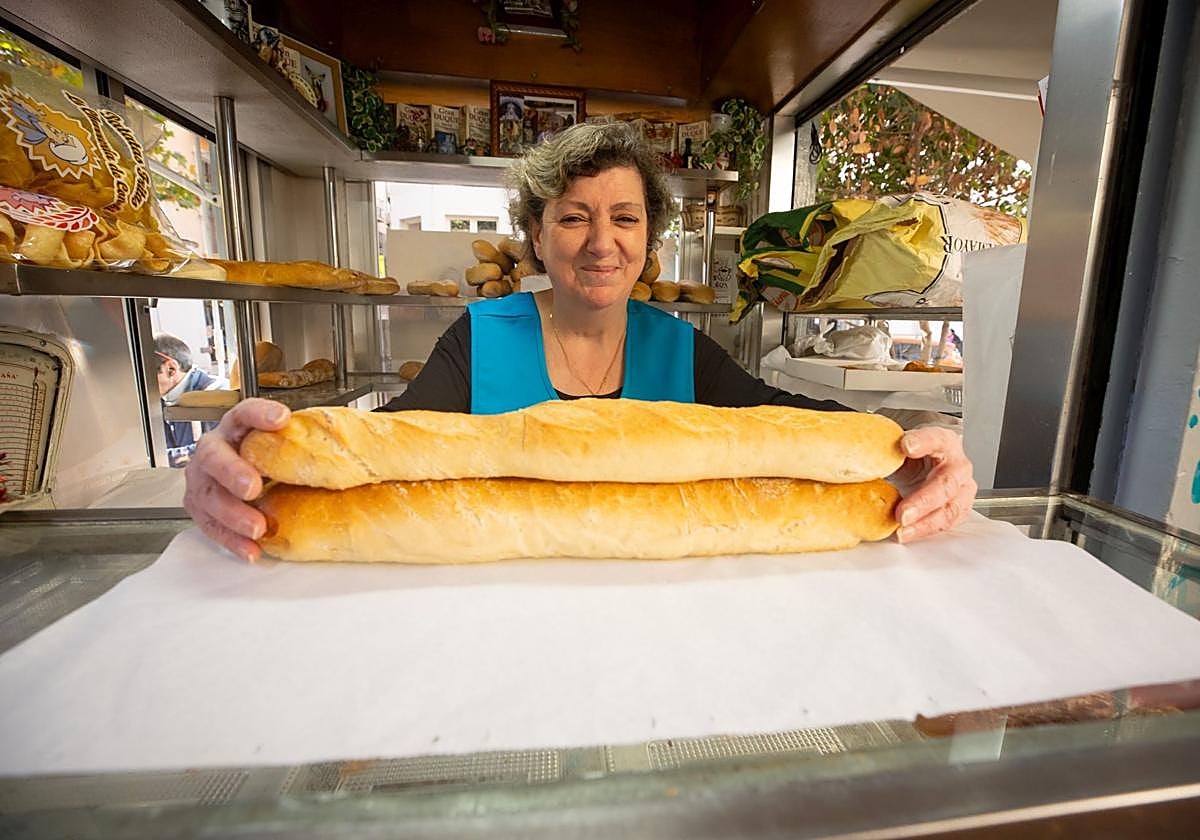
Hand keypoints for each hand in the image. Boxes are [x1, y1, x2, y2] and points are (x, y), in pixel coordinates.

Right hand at [183, 398, 290, 561]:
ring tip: (258, 528)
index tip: (282, 418)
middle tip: (252, 488)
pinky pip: (211, 526)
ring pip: (209, 496)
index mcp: (236, 427)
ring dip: (233, 514)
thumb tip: (355, 452)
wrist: (238, 473)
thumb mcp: (282, 444)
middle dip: (232, 472)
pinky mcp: (200, 507)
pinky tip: (251, 550)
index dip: (260, 414)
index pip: (244, 413)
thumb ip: (303, 443)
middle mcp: (214, 448)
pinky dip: (231, 540)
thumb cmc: (266, 457)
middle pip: (214, 456)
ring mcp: (203, 479)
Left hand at [890, 426, 976, 542]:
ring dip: (925, 523)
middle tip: (902, 513)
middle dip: (923, 501)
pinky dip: (926, 530)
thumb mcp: (898, 446)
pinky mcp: (959, 508)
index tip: (906, 446)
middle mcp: (957, 465)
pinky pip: (946, 523)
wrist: (924, 464)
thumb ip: (885, 450)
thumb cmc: (912, 456)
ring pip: (950, 509)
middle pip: (946, 483)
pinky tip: (907, 533)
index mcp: (944, 441)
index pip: (936, 439)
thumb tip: (860, 457)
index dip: (923, 442)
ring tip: (902, 530)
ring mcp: (962, 489)